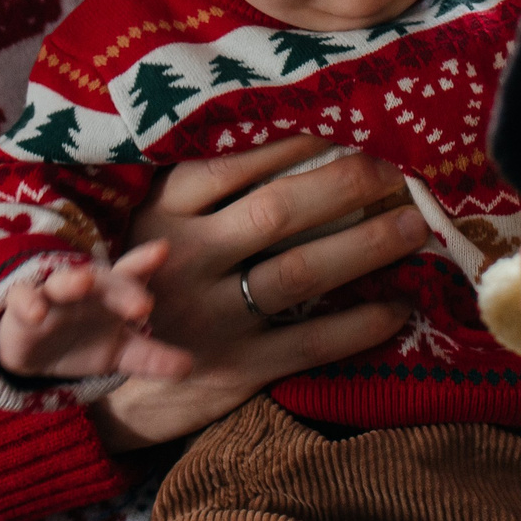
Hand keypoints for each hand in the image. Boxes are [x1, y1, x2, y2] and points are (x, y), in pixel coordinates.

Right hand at [0, 242, 192, 381]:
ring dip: (71, 280)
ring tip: (82, 283)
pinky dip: (27, 302)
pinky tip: (36, 313)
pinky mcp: (22, 308)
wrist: (36, 356)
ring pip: (62, 281)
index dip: (145, 261)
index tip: (162, 250)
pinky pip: (22, 298)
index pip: (131, 275)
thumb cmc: (85, 343)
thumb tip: (189, 367)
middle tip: (143, 304)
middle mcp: (85, 289)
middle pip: (104, 280)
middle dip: (122, 288)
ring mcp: (53, 296)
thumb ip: (153, 359)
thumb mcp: (121, 353)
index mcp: (112, 295)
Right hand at [86, 136, 430, 451]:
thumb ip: (208, 191)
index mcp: (164, 213)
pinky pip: (311, 342)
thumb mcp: (155, 225)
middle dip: (347, 188)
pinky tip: (400, 306)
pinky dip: (361, 323)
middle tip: (397, 175)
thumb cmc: (152, 282)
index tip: (349, 137)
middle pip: (279, 212)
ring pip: (301, 272)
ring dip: (366, 246)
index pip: (238, 166)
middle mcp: (186, 259)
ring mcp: (212, 317)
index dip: (299, 149)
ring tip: (413, 227)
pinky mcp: (237, 367)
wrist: (107, 383)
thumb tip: (304, 147)